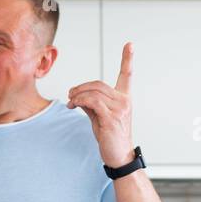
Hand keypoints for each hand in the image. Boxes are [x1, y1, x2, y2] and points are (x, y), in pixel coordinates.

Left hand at [68, 42, 133, 167]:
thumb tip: (78, 95)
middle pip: (98, 84)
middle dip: (80, 88)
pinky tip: (73, 105)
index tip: (130, 45)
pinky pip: (91, 101)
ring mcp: (119, 109)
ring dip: (77, 95)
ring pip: (93, 92)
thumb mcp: (100, 117)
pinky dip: (79, 101)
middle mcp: (124, 101)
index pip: (127, 75)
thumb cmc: (110, 137)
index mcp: (124, 98)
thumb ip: (92, 103)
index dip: (128, 59)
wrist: (118, 156)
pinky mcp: (111, 117)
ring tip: (70, 102)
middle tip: (70, 95)